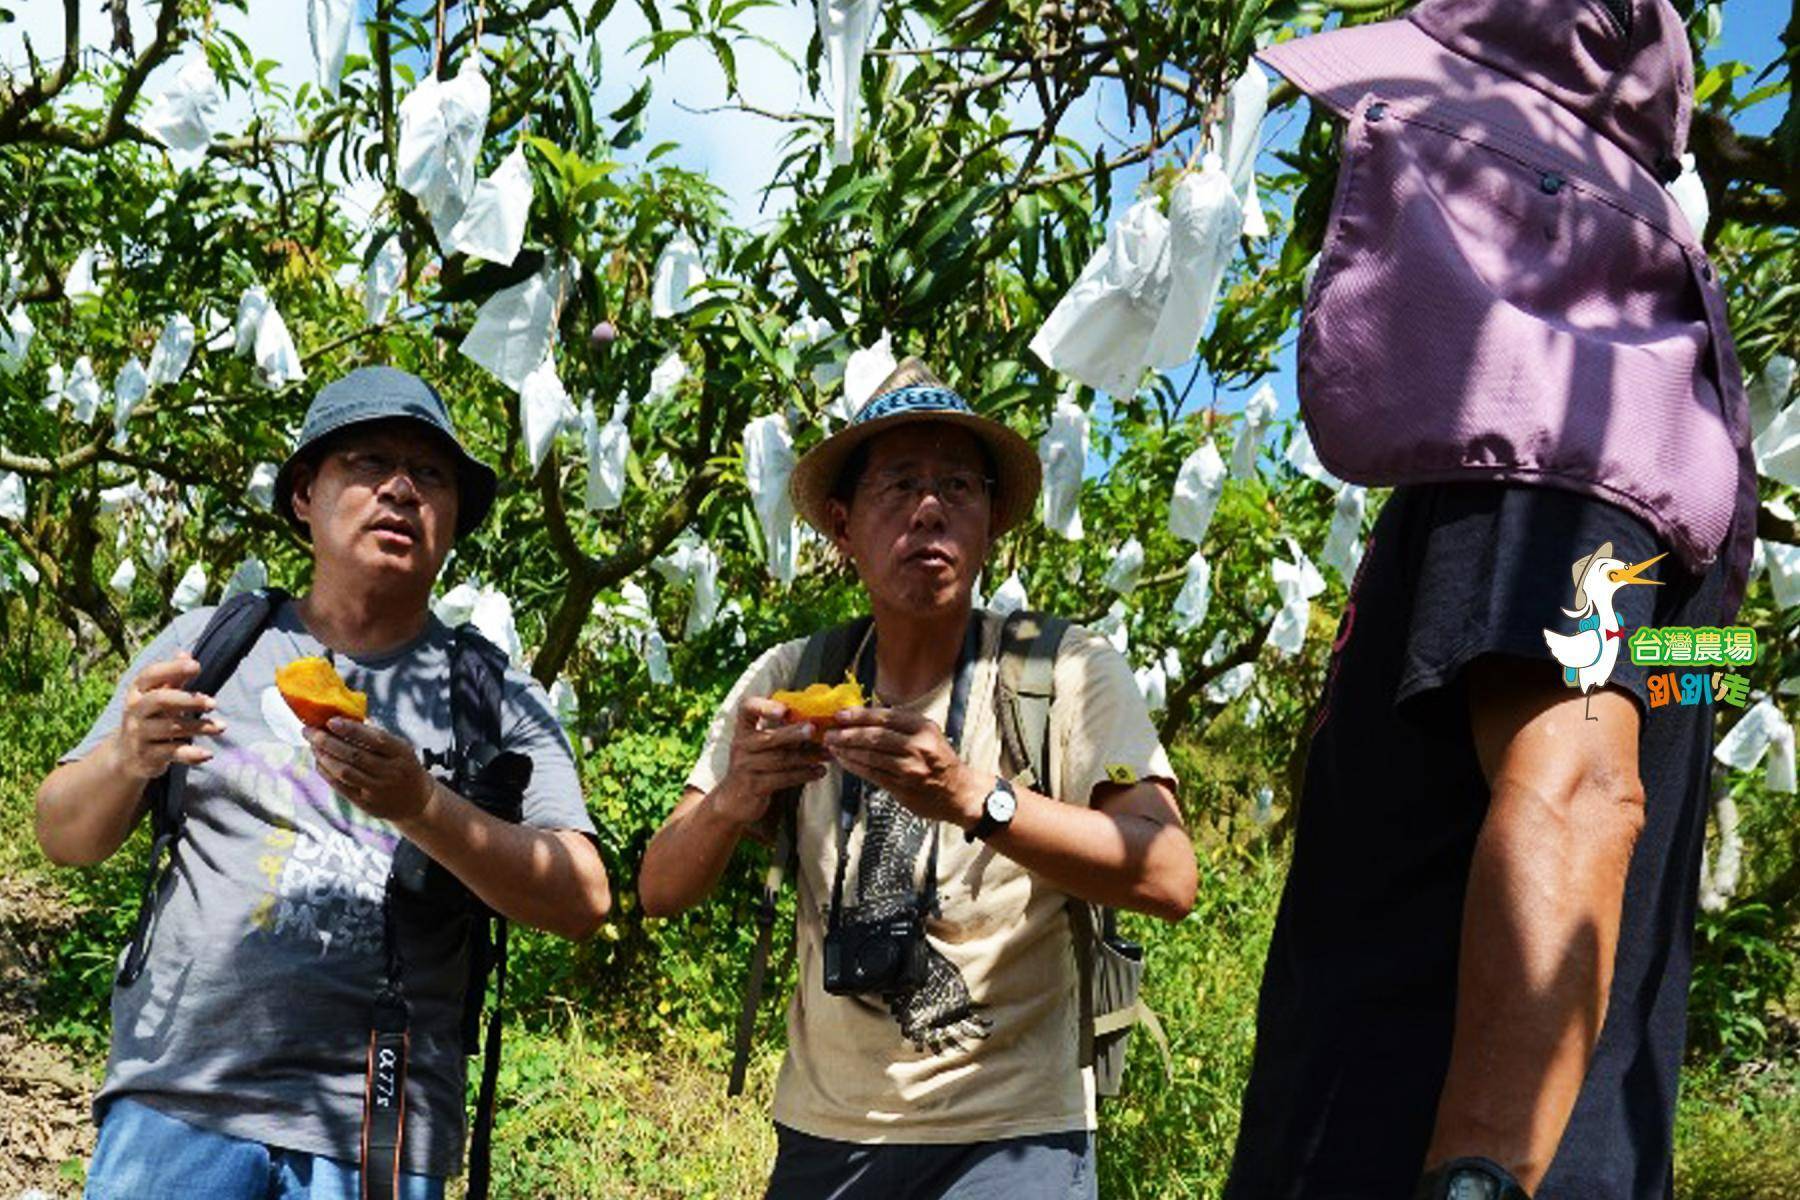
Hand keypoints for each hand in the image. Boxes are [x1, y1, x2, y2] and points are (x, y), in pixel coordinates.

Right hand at [111, 652, 226, 779]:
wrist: (126, 755)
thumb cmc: (149, 717)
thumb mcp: (157, 697)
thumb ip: (172, 678)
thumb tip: (185, 653)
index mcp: (137, 692)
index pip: (150, 675)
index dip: (172, 668)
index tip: (196, 666)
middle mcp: (135, 711)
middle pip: (160, 700)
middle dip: (188, 700)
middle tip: (213, 703)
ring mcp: (140, 734)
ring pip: (172, 728)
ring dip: (199, 727)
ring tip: (221, 727)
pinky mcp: (148, 756)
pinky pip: (172, 753)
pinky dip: (191, 754)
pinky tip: (208, 754)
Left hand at [304, 716, 434, 822]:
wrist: (416, 802)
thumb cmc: (403, 766)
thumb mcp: (400, 749)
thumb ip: (377, 737)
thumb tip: (344, 718)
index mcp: (401, 753)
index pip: (374, 739)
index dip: (351, 730)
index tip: (330, 721)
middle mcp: (390, 772)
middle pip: (354, 756)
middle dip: (327, 742)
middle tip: (309, 731)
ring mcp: (378, 790)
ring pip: (344, 772)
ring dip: (324, 756)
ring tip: (312, 745)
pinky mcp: (366, 804)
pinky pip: (340, 786)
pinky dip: (327, 772)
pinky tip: (319, 761)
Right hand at [714, 696, 828, 827]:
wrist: (734, 799)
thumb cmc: (755, 766)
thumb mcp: (759, 745)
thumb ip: (779, 731)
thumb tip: (814, 718)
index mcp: (743, 729)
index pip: (747, 708)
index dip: (764, 706)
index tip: (784, 710)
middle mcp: (741, 745)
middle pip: (769, 737)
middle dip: (793, 732)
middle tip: (813, 729)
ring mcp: (746, 766)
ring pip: (781, 759)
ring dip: (807, 756)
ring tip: (827, 754)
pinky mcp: (754, 786)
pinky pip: (783, 778)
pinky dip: (804, 774)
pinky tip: (819, 771)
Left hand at [823, 707, 986, 827]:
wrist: (958, 793)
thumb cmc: (939, 760)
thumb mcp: (929, 734)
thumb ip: (901, 725)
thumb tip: (864, 716)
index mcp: (923, 728)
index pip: (885, 717)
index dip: (859, 715)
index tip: (840, 714)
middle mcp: (918, 746)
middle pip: (875, 736)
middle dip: (847, 733)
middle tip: (829, 732)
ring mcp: (910, 768)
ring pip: (870, 756)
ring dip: (847, 750)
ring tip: (832, 745)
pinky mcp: (902, 788)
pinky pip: (872, 774)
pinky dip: (854, 767)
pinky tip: (843, 761)